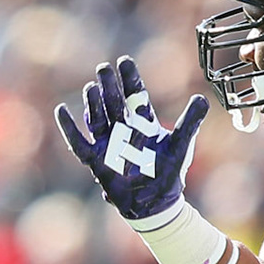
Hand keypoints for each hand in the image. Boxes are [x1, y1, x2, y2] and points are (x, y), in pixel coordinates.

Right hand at [55, 56, 209, 221]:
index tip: (124, 61)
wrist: (157, 202)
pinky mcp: (97, 161)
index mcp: (143, 122)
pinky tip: (61, 110)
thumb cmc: (169, 172)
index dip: (129, 78)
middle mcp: (123, 129)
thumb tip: (203, 98)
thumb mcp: (181, 144)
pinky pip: (79, 143)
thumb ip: (190, 121)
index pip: (134, 94)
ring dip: (93, 103)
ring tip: (91, 88)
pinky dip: (69, 128)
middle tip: (103, 68)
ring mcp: (108, 144)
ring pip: (97, 118)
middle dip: (108, 86)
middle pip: (113, 102)